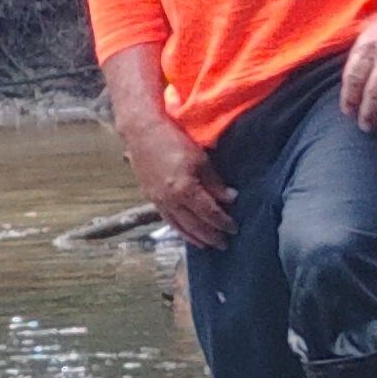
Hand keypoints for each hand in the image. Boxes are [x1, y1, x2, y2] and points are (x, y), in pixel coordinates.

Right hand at [120, 102, 230, 247]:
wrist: (142, 133)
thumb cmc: (173, 140)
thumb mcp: (200, 159)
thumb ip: (214, 182)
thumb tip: (230, 198)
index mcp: (185, 190)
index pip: (209, 212)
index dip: (223, 222)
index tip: (234, 228)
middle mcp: (171, 200)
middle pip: (195, 224)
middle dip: (211, 235)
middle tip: (224, 243)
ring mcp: (159, 201)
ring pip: (179, 226)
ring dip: (195, 237)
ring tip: (206, 245)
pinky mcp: (150, 198)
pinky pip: (168, 219)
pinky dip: (179, 229)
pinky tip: (186, 231)